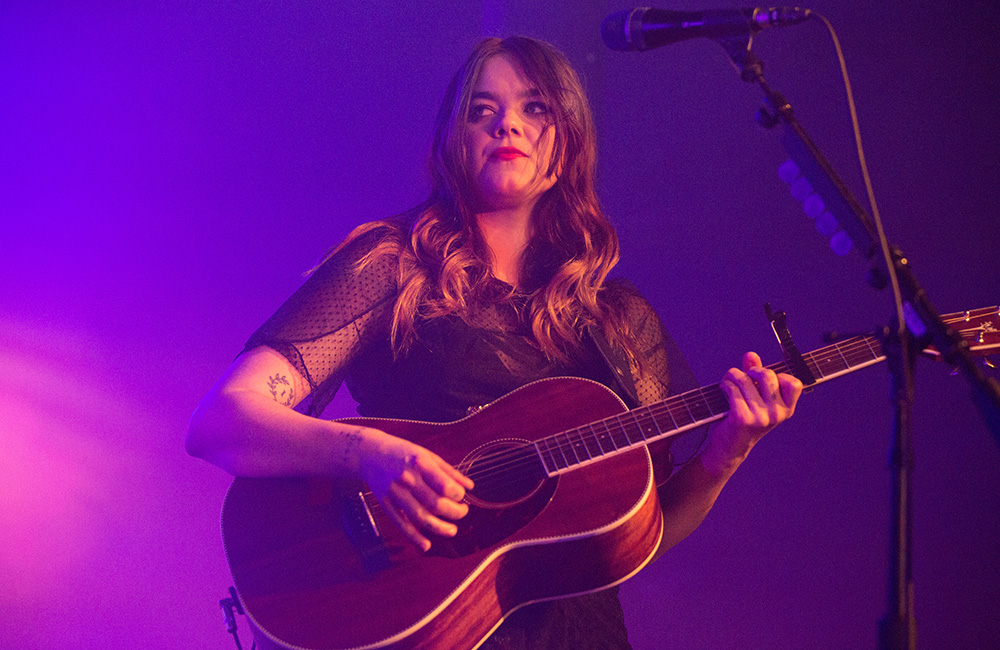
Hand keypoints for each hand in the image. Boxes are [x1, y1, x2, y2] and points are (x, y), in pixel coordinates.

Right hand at [357, 430, 474, 551]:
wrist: (370, 453)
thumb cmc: (403, 453)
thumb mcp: (428, 455)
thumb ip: (449, 471)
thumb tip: (469, 487)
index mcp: (420, 463)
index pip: (445, 486)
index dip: (458, 495)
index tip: (462, 496)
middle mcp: (407, 478)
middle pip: (436, 504)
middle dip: (455, 512)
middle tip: (462, 512)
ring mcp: (395, 493)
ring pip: (421, 517)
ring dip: (440, 528)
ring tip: (452, 530)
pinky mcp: (386, 504)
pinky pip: (401, 524)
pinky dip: (414, 537)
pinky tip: (426, 545)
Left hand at [700, 351, 802, 475]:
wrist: (730, 447)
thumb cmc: (745, 419)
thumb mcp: (755, 397)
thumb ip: (755, 375)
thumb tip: (751, 355)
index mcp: (786, 409)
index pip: (794, 383)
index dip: (778, 375)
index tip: (764, 380)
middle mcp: (777, 414)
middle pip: (767, 375)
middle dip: (751, 370)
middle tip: (742, 377)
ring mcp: (761, 417)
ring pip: (744, 379)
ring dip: (732, 376)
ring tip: (729, 383)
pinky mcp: (742, 418)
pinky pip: (732, 388)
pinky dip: (725, 385)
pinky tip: (724, 391)